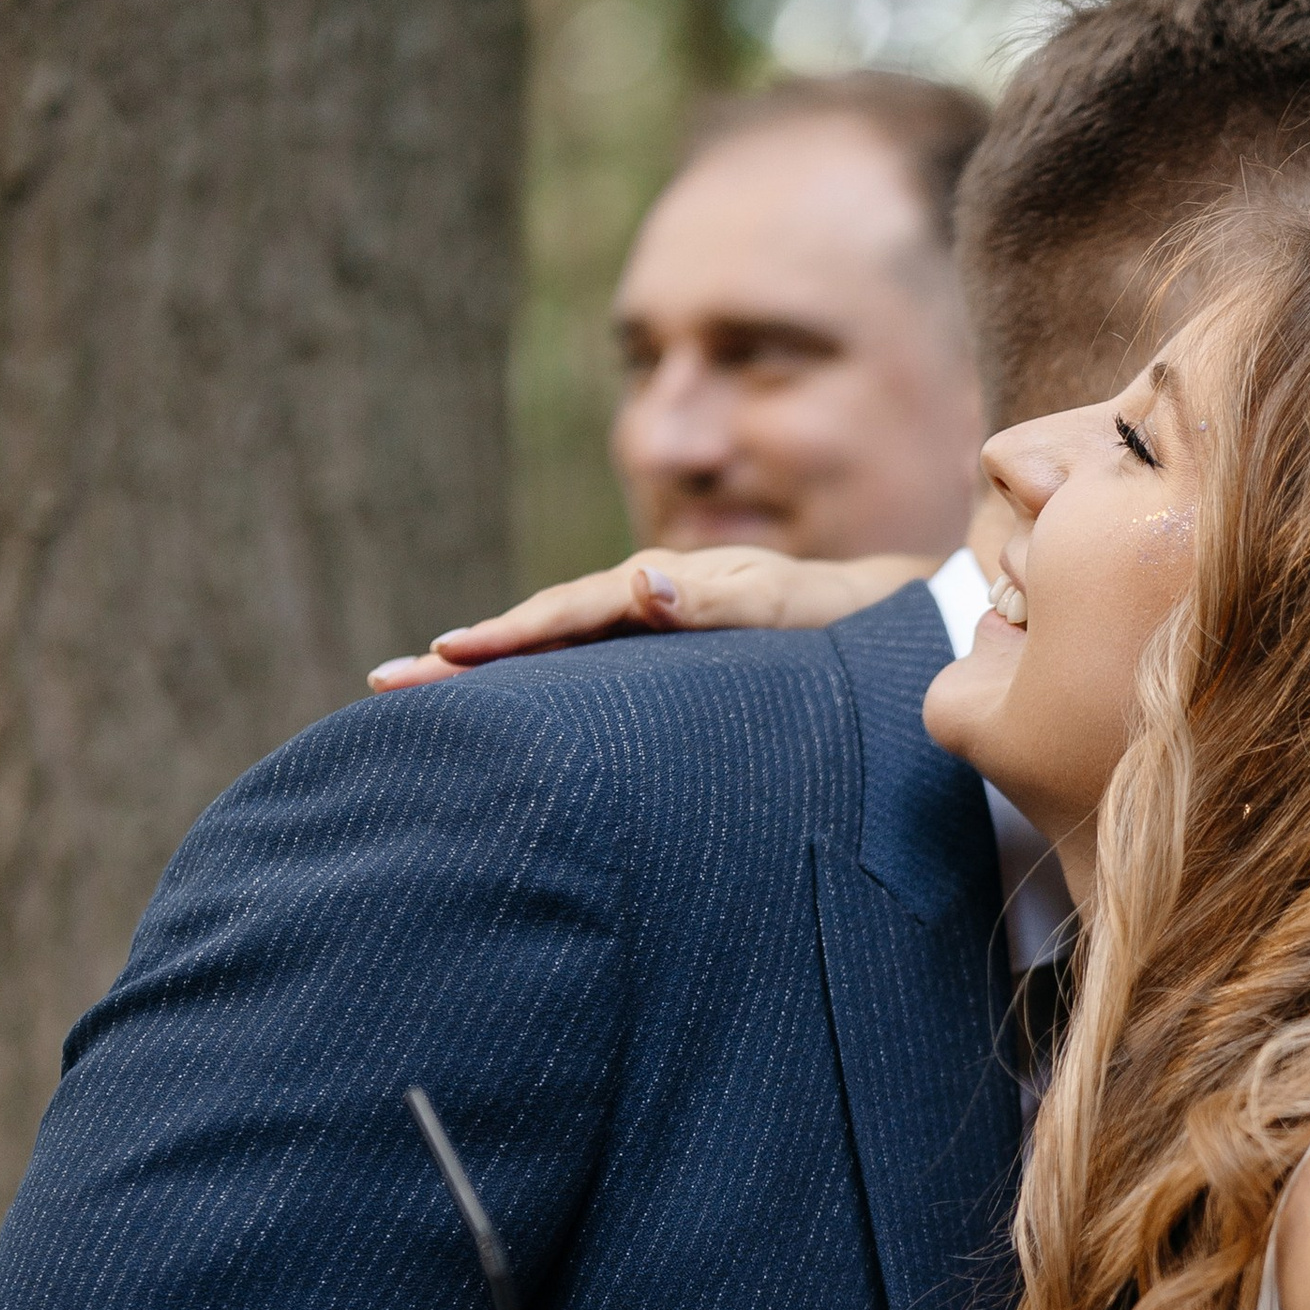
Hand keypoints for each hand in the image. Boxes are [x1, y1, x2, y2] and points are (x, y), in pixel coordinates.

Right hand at [366, 543, 934, 689]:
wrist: (922, 622)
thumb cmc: (868, 627)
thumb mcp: (806, 610)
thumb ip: (733, 600)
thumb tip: (640, 583)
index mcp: (677, 593)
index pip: (570, 613)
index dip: (504, 639)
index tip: (438, 658)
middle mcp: (662, 610)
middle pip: (549, 631)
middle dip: (471, 658)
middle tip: (387, 684)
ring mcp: (669, 640)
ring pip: (568, 655)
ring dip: (499, 677)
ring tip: (425, 698)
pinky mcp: (686, 671)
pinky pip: (603, 678)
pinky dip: (551, 694)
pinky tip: (519, 725)